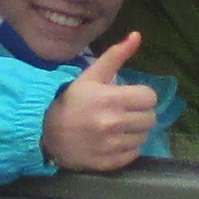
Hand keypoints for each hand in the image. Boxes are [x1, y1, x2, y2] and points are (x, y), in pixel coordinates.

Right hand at [42, 35, 157, 172]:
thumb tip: (138, 35)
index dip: (142, 96)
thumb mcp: (91, 76)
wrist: (47, 134)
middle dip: (141, 113)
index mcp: (110, 98)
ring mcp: (112, 145)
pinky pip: (135, 153)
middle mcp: (113, 123)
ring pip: (144, 136)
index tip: (130, 97)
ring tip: (120, 126)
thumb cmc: (72, 102)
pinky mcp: (110, 162)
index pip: (150, 97)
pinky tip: (114, 140)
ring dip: (136, 130)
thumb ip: (115, 55)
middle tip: (126, 111)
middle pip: (151, 118)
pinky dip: (128, 147)